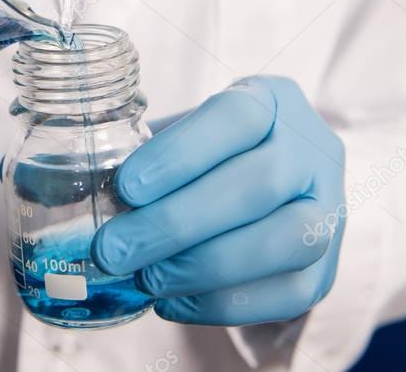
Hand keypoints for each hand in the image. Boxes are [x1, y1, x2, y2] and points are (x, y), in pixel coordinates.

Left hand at [91, 76, 345, 325]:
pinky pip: (287, 294)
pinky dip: (222, 304)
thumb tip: (75, 187)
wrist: (275, 189)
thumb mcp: (184, 132)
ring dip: (204, 267)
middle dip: (176, 223)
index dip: (180, 154)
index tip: (127, 187)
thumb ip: (142, 151)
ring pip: (285, 241)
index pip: (235, 117)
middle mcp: (314, 150)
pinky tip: (173, 302)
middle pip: (257, 185)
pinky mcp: (328, 268)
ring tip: (147, 279)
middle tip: (114, 249)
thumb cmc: (210, 156)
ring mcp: (330, 210)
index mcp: (274, 101)